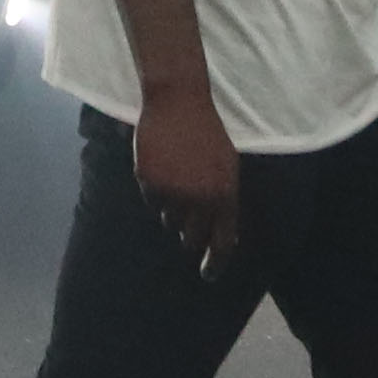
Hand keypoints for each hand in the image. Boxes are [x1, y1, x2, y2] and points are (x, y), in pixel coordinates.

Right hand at [133, 80, 246, 274]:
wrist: (179, 101)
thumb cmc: (207, 133)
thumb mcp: (227, 166)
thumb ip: (224, 201)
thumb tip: (223, 236)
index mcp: (225, 194)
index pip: (222, 242)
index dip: (215, 263)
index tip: (207, 275)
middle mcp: (201, 199)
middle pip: (193, 238)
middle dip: (190, 233)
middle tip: (188, 217)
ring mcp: (174, 191)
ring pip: (170, 220)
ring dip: (173, 208)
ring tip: (177, 176)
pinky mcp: (150, 182)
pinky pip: (152, 202)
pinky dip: (156, 191)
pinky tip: (161, 166)